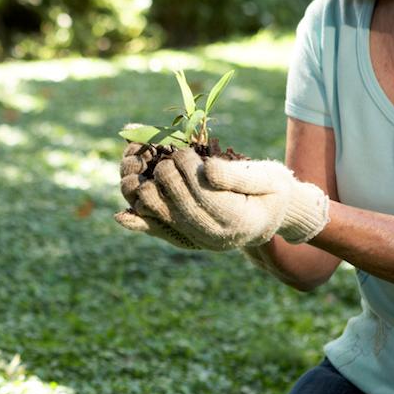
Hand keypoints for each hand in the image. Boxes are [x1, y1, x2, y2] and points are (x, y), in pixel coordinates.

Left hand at [118, 148, 329, 250]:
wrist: (273, 215)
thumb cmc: (272, 190)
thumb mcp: (266, 178)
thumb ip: (236, 176)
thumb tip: (206, 171)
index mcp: (240, 222)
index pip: (205, 197)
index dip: (189, 172)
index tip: (182, 152)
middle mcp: (216, 238)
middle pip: (180, 207)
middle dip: (168, 177)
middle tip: (168, 156)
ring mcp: (199, 241)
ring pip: (164, 219)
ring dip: (147, 193)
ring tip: (145, 169)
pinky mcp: (186, 238)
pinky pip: (159, 231)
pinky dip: (140, 223)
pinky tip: (121, 215)